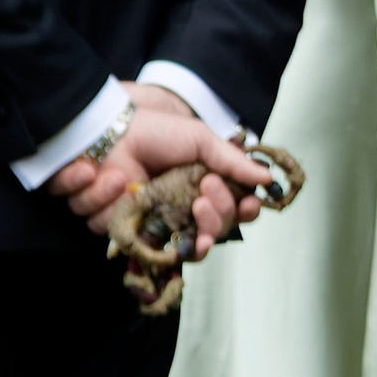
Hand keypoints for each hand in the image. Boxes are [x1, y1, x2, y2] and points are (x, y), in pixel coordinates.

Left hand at [51, 91, 270, 256]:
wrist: (109, 129)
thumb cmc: (155, 131)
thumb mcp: (199, 139)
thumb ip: (231, 160)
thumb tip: (267, 179)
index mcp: (205, 192)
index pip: (234, 216)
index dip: (242, 214)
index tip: (247, 204)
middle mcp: (183, 213)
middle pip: (210, 238)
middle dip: (213, 221)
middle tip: (201, 198)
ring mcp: (154, 224)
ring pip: (173, 247)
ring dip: (158, 210)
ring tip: (140, 182)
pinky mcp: (121, 226)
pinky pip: (123, 236)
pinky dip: (112, 203)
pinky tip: (113, 178)